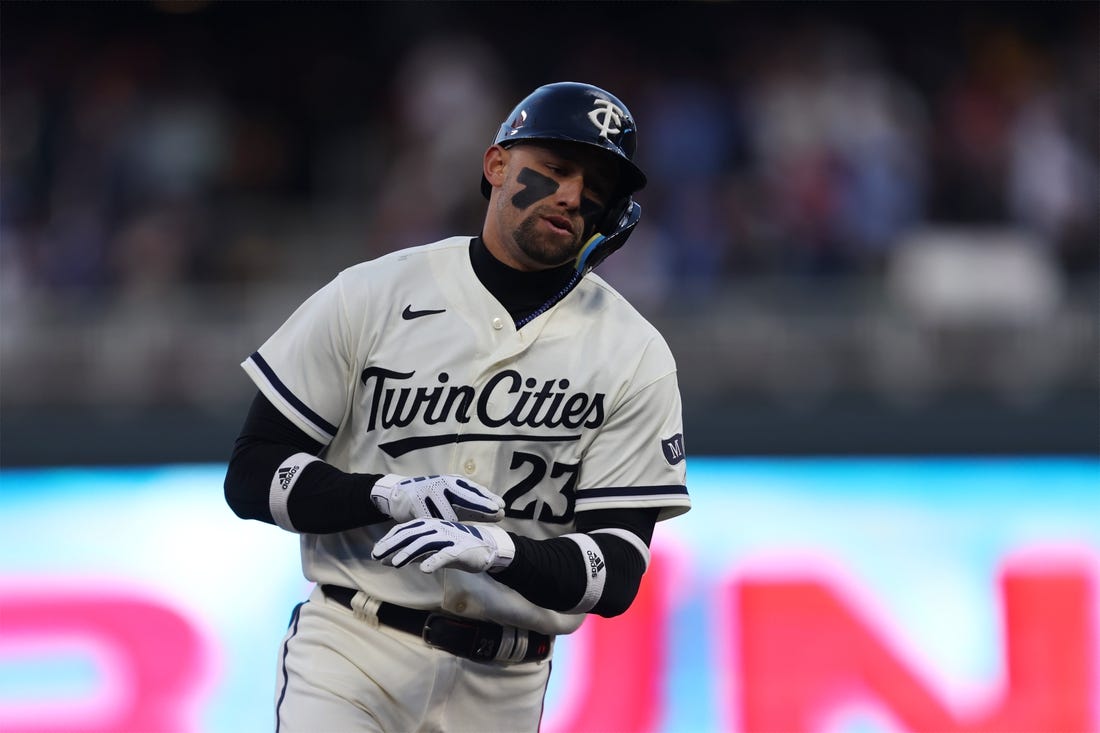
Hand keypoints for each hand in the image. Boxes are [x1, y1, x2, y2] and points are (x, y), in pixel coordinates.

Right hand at [370, 474, 504, 522]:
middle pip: (465, 496)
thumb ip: (475, 507)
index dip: (488, 499)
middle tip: (495, 510)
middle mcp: (443, 484)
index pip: (474, 491)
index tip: (502, 507)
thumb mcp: (454, 498)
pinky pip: (429, 517)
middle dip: (481, 504)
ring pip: (446, 511)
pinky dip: (435, 526)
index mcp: (454, 483)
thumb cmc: (434, 498)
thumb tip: (501, 512)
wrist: (402, 493)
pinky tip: (443, 533)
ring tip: (465, 531)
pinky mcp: (416, 503)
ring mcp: (429, 492)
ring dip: (456, 521)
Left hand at [371, 518, 514, 573]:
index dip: (389, 540)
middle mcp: (437, 529)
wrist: (486, 548)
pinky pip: (445, 555)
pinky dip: (434, 561)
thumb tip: (387, 560)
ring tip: (396, 563)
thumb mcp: (431, 551)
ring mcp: (449, 538)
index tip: (376, 551)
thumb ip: (411, 554)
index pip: (405, 530)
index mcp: (430, 526)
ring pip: (425, 543)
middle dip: (393, 545)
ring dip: (409, 553)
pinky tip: (424, 570)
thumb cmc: (456, 549)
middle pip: (411, 535)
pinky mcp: (460, 549)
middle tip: (377, 555)